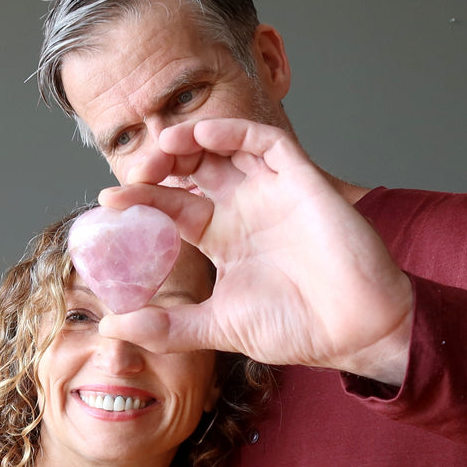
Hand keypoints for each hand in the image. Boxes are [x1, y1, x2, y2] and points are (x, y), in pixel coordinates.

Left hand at [98, 118, 413, 383]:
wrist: (356, 333)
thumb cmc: (296, 329)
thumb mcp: (217, 327)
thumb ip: (167, 325)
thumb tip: (111, 325)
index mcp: (224, 239)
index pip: (174, 207)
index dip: (143, 199)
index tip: (109, 202)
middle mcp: (244, 211)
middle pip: (194, 170)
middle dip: (162, 163)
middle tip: (137, 170)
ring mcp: (273, 194)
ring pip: (225, 148)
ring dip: (190, 140)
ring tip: (161, 148)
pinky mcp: (302, 183)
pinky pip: (266, 143)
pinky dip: (233, 132)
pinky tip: (201, 136)